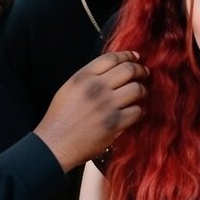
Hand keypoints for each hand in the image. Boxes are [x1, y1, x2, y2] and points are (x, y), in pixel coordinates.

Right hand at [35, 50, 147, 171]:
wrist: (55, 143)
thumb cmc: (60, 118)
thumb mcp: (69, 89)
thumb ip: (89, 78)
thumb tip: (113, 71)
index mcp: (83, 77)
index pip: (112, 58)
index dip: (128, 55)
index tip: (136, 57)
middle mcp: (96, 88)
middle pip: (128, 70)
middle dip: (140, 70)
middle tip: (144, 73)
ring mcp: (107, 105)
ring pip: (136, 89)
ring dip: (143, 90)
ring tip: (141, 93)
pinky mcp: (115, 123)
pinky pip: (137, 111)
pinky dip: (140, 110)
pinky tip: (137, 111)